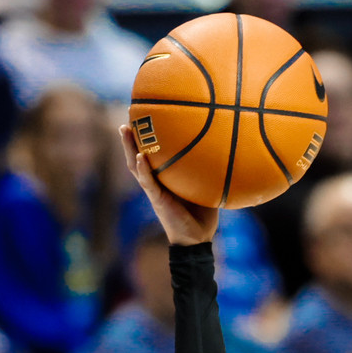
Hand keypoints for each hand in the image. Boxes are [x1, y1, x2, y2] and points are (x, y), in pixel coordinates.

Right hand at [120, 124, 218, 244]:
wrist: (197, 238)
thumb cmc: (203, 213)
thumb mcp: (207, 186)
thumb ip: (210, 169)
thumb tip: (226, 148)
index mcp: (165, 176)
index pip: (153, 152)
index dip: (147, 135)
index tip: (145, 114)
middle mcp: (156, 180)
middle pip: (138, 153)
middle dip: (131, 135)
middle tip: (128, 114)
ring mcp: (154, 189)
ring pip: (135, 165)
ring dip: (129, 147)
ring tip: (125, 129)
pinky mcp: (156, 199)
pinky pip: (147, 182)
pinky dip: (142, 169)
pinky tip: (139, 157)